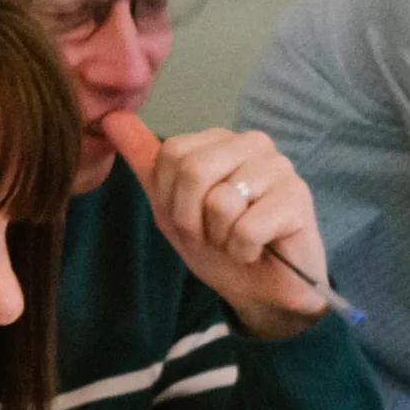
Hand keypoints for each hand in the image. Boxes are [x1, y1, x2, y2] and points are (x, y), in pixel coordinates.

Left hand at [102, 112, 326, 338]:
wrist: (264, 290)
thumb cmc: (222, 246)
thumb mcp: (172, 208)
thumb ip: (146, 163)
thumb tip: (112, 118)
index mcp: (223, 140)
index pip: (172, 153)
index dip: (172, 199)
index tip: (193, 219)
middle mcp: (254, 143)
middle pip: (194, 170)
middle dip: (192, 218)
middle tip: (215, 235)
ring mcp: (280, 167)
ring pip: (220, 201)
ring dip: (220, 237)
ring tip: (238, 241)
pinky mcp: (297, 198)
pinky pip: (246, 227)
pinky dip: (243, 250)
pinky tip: (259, 249)